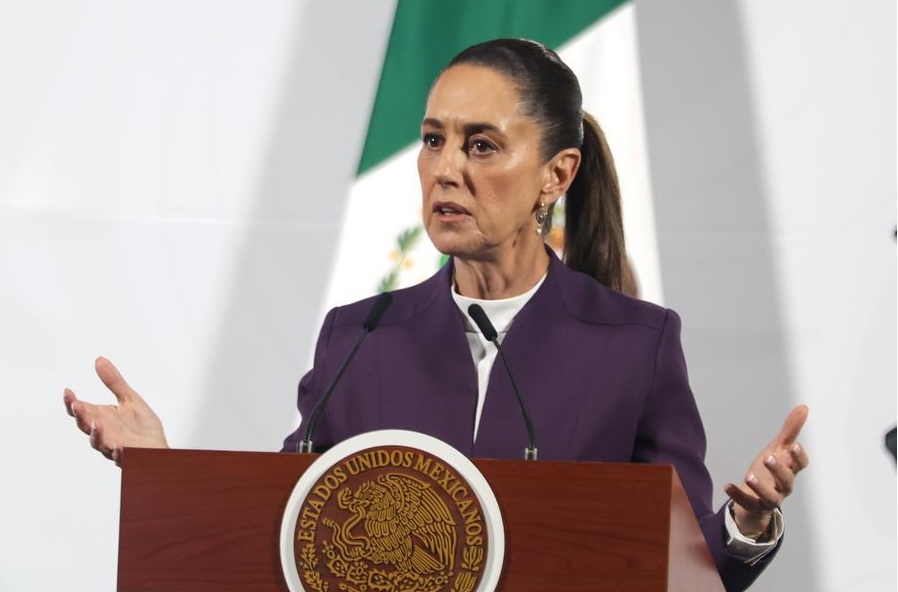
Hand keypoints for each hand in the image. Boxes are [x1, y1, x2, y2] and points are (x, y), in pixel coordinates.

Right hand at [63, 357, 167, 465]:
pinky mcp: (127, 457)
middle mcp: (103, 433)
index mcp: (101, 418)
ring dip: (97, 434)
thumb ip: (114, 382)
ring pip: (99, 442)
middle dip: (81, 416)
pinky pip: (120, 457)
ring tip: (97, 424)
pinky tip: (118, 447)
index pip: (81, 410)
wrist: (157, 447)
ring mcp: (113, 446)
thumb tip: (99, 360)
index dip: (72, 402)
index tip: (68, 392)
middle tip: (76, 405)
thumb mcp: (129, 398)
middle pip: (86, 426)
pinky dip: (117, 452)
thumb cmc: (142, 426)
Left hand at [724, 405, 808, 537]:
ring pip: (770, 497)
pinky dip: (738, 495)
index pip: (800, 465)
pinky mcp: (754, 506)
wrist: (757, 498)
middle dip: (779, 470)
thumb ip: (790, 430)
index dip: (799, 457)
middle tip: (768, 457)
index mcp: (790, 470)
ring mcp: (769, 498)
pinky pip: (747, 503)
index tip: (795, 446)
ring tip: (749, 475)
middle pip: (786, 481)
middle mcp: (783, 486)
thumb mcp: (778, 449)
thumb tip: (803, 407)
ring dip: (760, 487)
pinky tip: (727, 486)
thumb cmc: (770, 471)